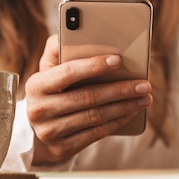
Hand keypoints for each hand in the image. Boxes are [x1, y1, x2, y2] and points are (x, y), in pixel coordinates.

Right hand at [25, 35, 152, 165]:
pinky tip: (132, 112)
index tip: (118, 59)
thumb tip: (71, 30)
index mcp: (36, 85)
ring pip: (95, 117)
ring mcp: (50, 132)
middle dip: (120, 89)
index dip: (93, 65)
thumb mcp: (48, 70)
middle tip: (144, 84)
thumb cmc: (50, 91)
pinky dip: (117, 121)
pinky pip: (96, 133)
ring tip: (145, 97)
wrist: (33, 132)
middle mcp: (40, 110)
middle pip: (87, 97)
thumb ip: (58, 49)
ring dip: (124, 106)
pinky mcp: (62, 148)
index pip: (67, 73)